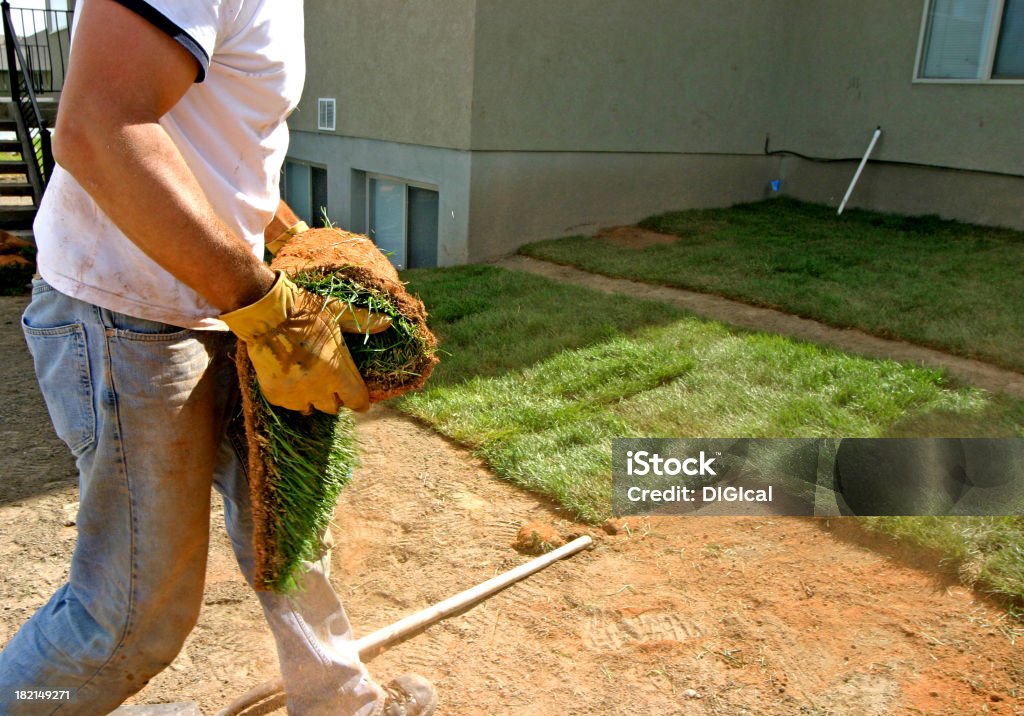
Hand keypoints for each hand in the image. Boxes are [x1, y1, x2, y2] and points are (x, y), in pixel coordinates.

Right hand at [221, 271, 390, 412]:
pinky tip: (291, 379)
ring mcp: (294, 392)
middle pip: (333, 407)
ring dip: (313, 398)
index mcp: (336, 370)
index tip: (358, 397)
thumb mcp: (337, 312)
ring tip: (309, 380)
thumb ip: (362, 321)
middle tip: (330, 379)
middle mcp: (317, 386)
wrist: (264, 313)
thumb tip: (389, 321)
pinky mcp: (275, 394)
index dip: (359, 400)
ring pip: (310, 408)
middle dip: (335, 396)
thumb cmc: (305, 310)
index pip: (356, 400)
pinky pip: (290, 404)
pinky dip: (293, 396)